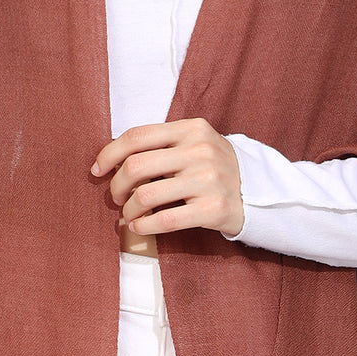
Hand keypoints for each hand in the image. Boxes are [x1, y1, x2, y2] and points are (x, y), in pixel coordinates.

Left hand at [91, 117, 244, 239]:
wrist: (259, 193)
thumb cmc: (214, 169)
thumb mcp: (195, 144)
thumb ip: (162, 145)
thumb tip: (112, 161)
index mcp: (192, 128)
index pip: (137, 136)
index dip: (109, 153)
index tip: (97, 170)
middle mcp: (200, 150)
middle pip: (136, 166)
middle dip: (117, 186)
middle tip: (117, 197)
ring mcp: (209, 179)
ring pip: (146, 195)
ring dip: (129, 210)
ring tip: (129, 215)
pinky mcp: (215, 208)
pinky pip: (165, 220)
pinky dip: (144, 226)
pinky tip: (139, 227)